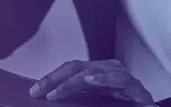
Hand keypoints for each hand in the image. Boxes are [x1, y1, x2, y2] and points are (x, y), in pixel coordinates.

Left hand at [29, 59, 156, 105]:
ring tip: (55, 92)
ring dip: (71, 82)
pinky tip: (90, 81)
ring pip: (91, 72)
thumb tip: (49, 97)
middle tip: (38, 91)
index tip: (34, 90)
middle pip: (75, 68)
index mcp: (96, 73)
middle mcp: (107, 70)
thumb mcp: (93, 102)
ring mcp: (122, 76)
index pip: (69, 70)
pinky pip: (119, 79)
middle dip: (54, 79)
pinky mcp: (136, 87)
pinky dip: (103, 79)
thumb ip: (77, 98)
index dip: (50, 78)